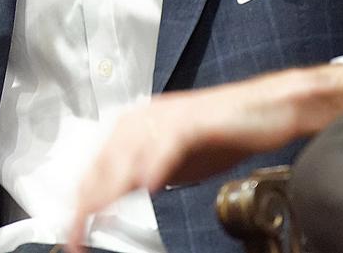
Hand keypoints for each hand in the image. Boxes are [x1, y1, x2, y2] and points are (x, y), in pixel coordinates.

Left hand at [66, 65, 342, 251]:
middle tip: (77, 233)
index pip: (98, 168)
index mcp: (135, 126)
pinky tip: (147, 184)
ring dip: (111, 188)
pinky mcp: (194, 120)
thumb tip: (118, 197)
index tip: (74, 231)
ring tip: (97, 215)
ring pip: (128, 154)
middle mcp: (144, 118)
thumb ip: (146, 174)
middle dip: (87, 202)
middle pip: (104, 164)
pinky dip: (155, 164)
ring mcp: (167, 117)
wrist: (268, 110)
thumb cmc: (225, 133)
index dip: (83, 202)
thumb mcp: (176, 162)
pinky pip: (168, 143)